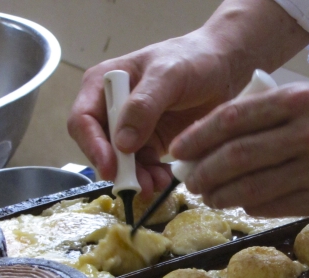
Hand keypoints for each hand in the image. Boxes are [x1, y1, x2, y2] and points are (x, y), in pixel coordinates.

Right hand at [67, 0, 308, 197]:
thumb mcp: (168, 75)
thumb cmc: (194, 59)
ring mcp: (133, 127)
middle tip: (138, 186)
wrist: (224, 66)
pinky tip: (165, 179)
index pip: (84, 119)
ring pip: (124, 161)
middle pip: (102, 146)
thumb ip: (144, 105)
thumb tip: (121, 143)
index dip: (93, 146)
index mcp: (105, 83)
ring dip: (136, 177)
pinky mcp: (153, 141)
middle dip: (117, 169)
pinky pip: (145, 165)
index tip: (110, 168)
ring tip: (157, 185)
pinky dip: (152, 175)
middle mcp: (113, 107)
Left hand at [170, 83, 308, 216]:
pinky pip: (275, 205)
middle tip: (190, 180)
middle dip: (205, 171)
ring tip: (208, 196)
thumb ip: (270, 112)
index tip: (180, 149)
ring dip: (222, 195)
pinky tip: (241, 204)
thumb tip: (221, 139)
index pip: (233, 119)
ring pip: (252, 186)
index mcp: (298, 101)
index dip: (198, 136)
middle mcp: (306, 134)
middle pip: (237, 156)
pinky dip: (251, 206)